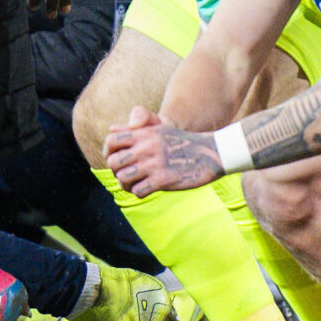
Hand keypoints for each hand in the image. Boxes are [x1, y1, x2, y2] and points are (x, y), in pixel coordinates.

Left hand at [103, 105, 221, 196]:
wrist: (211, 152)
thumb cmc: (182, 141)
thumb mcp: (158, 128)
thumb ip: (134, 129)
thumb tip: (111, 129)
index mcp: (144, 133)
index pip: (111, 140)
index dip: (109, 151)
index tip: (118, 159)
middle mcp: (146, 147)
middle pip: (113, 162)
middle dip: (117, 170)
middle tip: (127, 173)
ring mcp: (154, 164)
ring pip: (122, 178)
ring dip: (127, 184)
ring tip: (136, 183)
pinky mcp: (163, 180)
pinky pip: (138, 191)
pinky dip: (140, 192)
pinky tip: (148, 188)